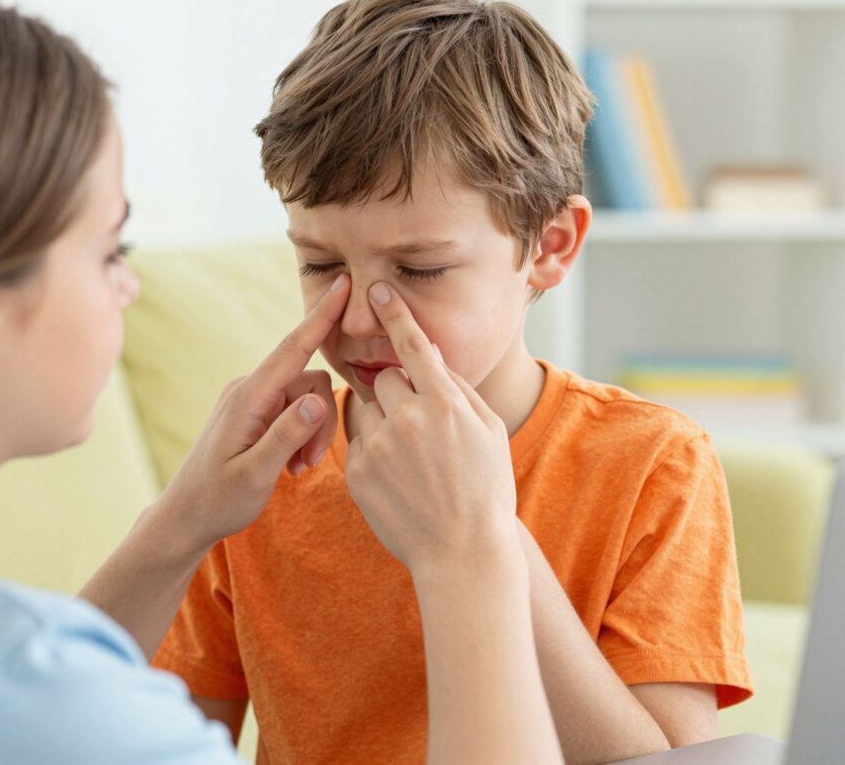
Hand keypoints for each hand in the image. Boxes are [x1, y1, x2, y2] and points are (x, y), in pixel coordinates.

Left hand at [165, 274, 349, 551]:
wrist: (185, 517)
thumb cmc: (217, 501)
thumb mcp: (255, 475)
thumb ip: (288, 434)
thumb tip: (320, 398)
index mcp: (248, 397)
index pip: (294, 347)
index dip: (322, 316)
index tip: (345, 284)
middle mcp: (250, 389)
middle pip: (311, 382)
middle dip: (321, 421)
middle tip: (309, 465)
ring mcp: (252, 399)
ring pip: (307, 399)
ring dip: (312, 433)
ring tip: (297, 468)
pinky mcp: (256, 412)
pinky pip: (294, 410)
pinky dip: (302, 435)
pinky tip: (291, 464)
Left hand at [345, 282, 516, 573]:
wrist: (463, 553)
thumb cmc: (485, 489)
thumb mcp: (488, 431)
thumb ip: (457, 388)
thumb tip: (430, 355)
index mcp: (444, 403)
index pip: (412, 345)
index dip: (394, 314)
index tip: (377, 290)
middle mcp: (407, 418)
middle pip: (384, 378)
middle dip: (397, 391)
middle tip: (418, 425)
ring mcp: (379, 446)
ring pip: (367, 408)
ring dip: (383, 420)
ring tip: (409, 457)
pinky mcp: (357, 471)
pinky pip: (358, 442)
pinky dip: (373, 451)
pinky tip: (398, 478)